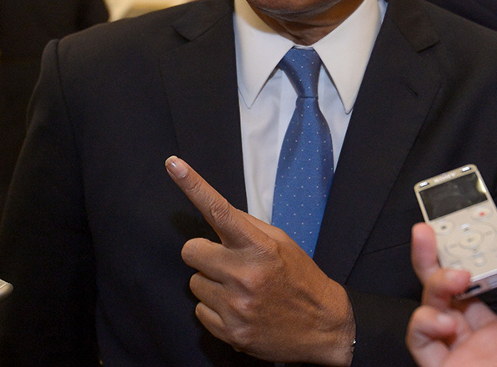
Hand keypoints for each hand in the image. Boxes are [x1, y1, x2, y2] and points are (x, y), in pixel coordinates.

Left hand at [165, 156, 354, 364]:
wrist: (322, 327)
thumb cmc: (300, 279)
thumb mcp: (282, 243)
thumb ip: (247, 227)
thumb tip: (215, 212)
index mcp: (258, 247)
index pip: (219, 210)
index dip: (193, 185)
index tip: (174, 165)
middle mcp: (244, 275)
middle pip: (191, 251)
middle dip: (204, 253)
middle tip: (226, 261)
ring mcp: (235, 306)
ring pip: (194, 283)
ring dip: (212, 283)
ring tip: (241, 289)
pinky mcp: (229, 332)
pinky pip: (199, 310)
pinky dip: (215, 308)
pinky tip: (239, 309)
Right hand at [407, 222, 496, 366]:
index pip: (492, 273)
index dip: (477, 249)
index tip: (464, 225)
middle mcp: (496, 333)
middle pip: (455, 288)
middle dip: (436, 257)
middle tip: (426, 233)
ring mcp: (472, 353)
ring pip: (434, 308)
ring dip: (435, 284)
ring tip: (455, 280)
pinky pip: (421, 343)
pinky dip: (423, 324)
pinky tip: (444, 320)